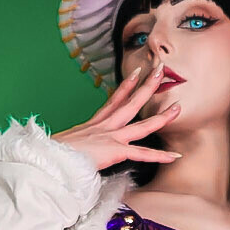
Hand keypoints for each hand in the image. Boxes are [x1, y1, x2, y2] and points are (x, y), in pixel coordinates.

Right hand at [51, 59, 182, 170]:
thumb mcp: (66, 146)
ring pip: (142, 125)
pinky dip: (159, 156)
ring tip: (178, 108)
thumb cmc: (54, 155)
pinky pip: (142, 154)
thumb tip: (71, 153)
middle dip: (147, 86)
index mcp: (93, 125)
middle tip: (159, 71)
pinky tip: (174, 157)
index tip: (135, 74)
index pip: (113, 101)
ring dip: (161, 117)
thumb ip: (75, 147)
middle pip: (130, 103)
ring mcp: (111, 137)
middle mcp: (104, 126)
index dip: (125, 87)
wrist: (51, 158)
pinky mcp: (114, 151)